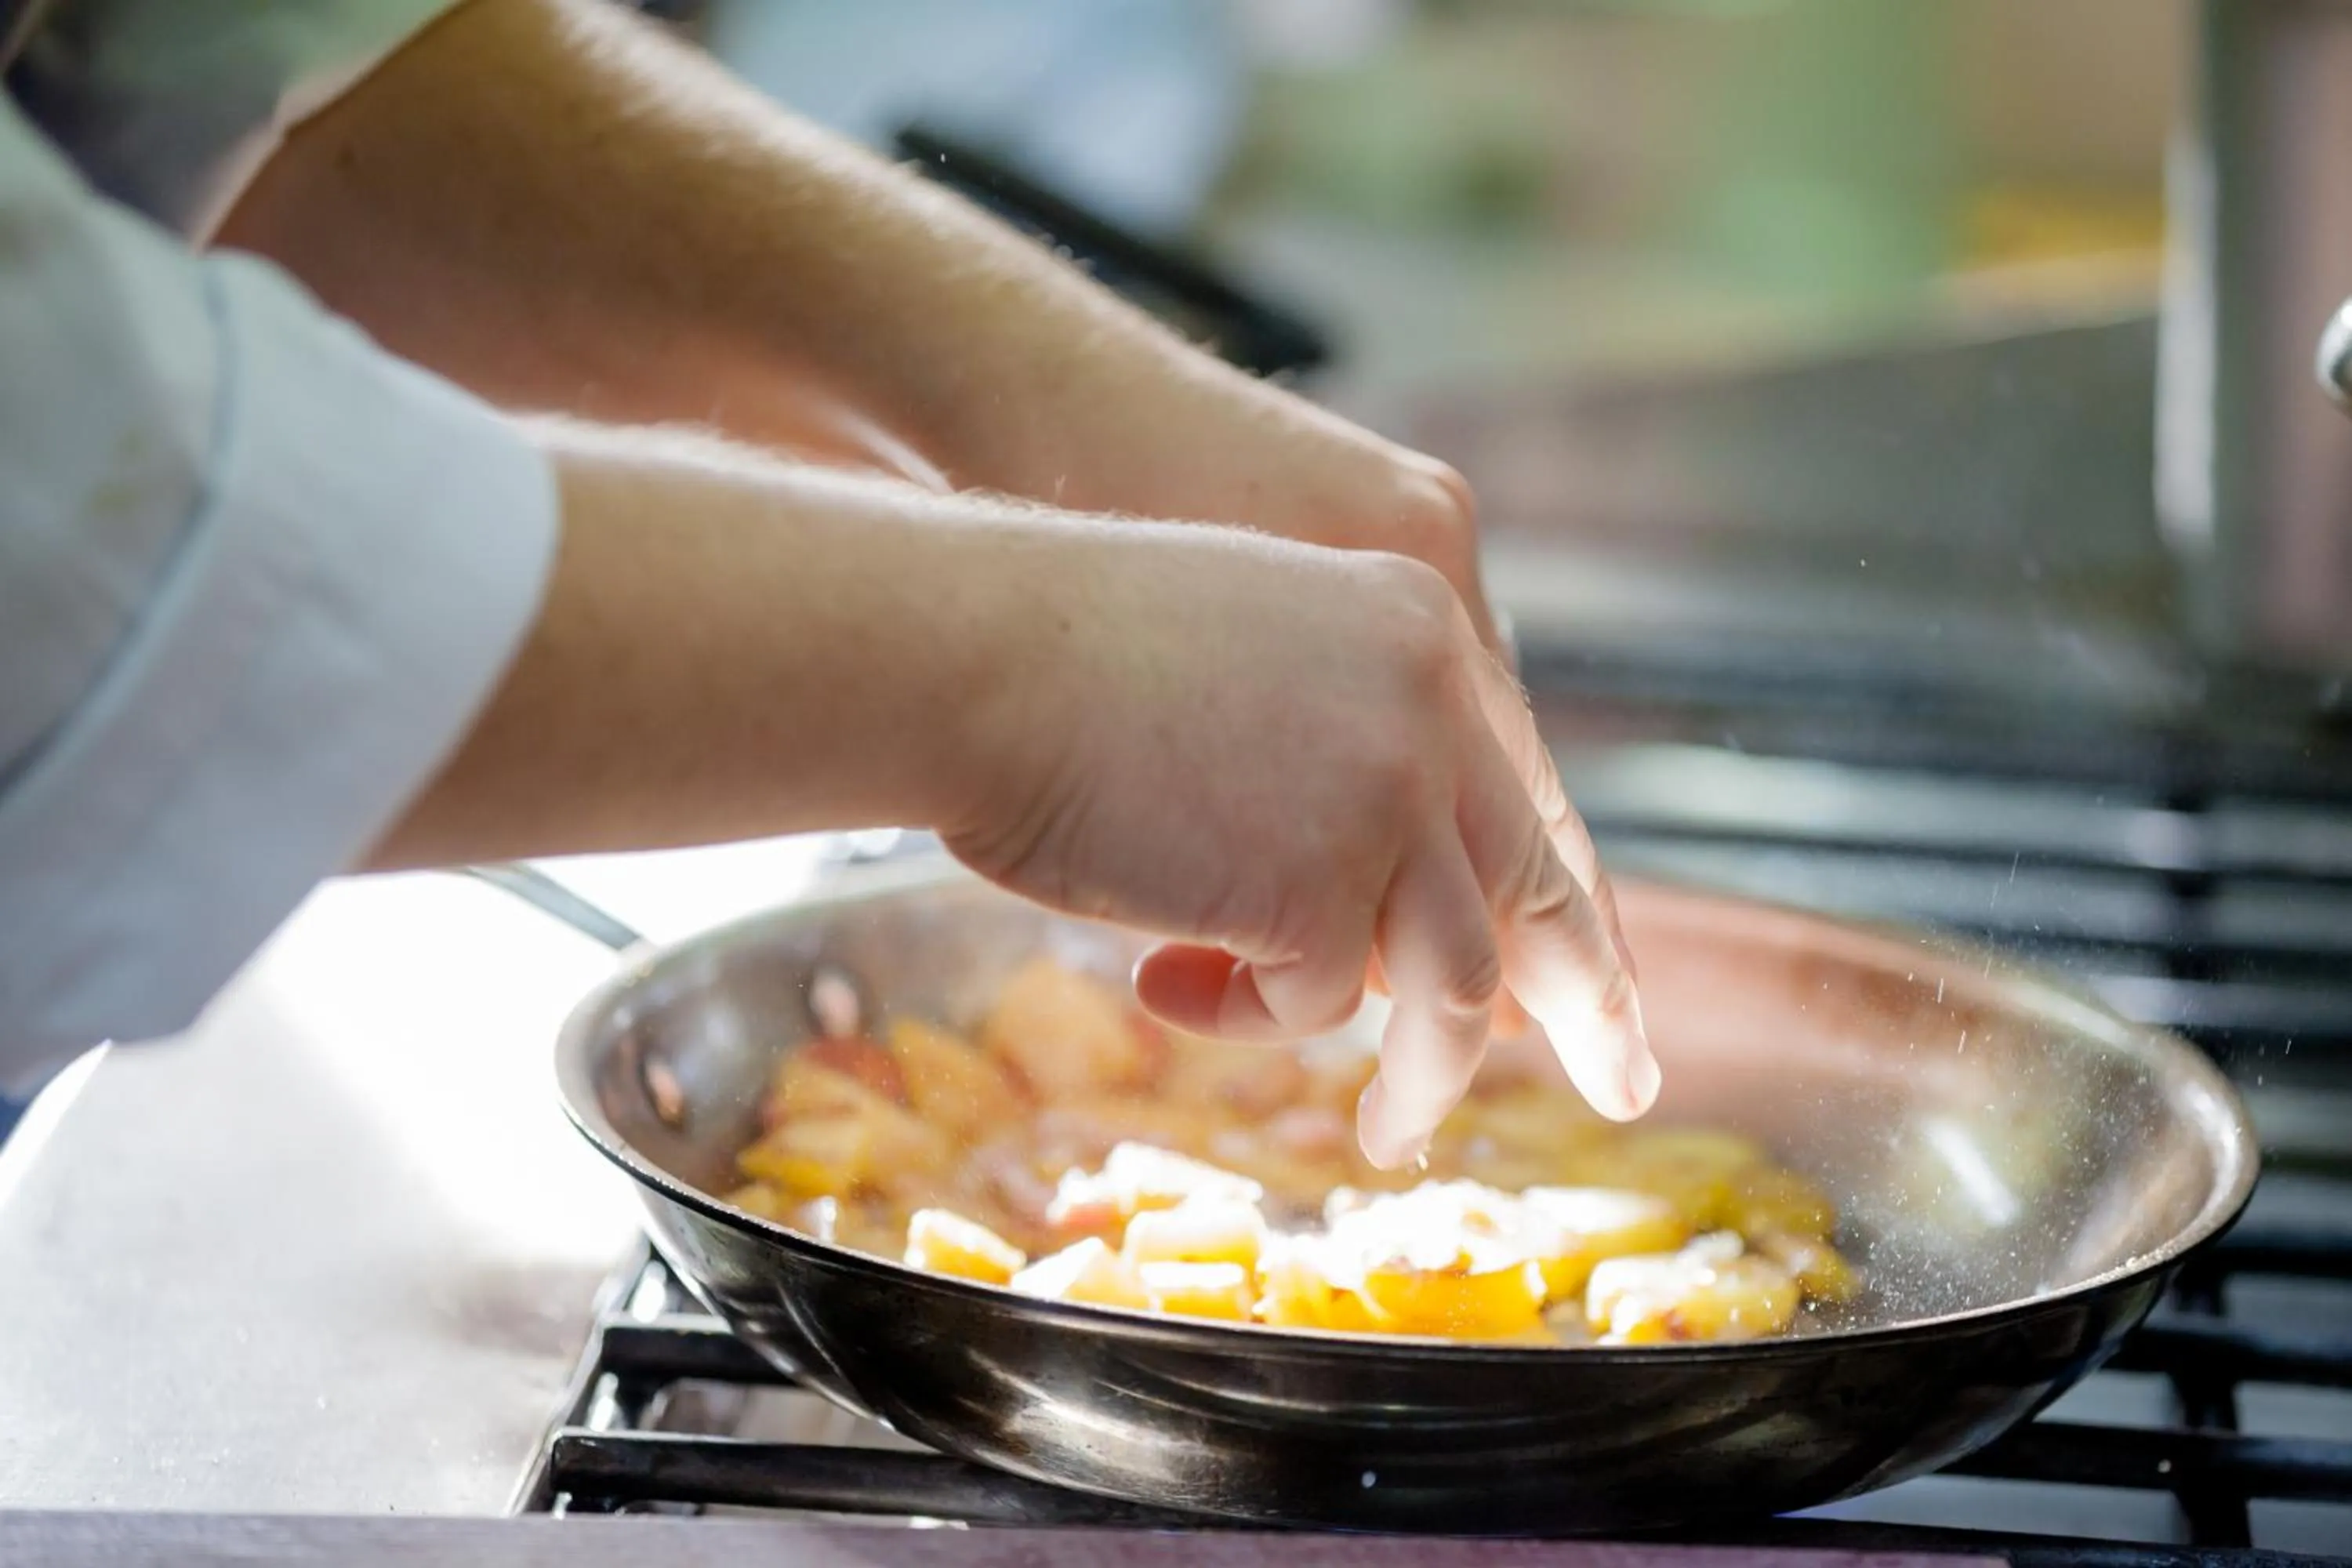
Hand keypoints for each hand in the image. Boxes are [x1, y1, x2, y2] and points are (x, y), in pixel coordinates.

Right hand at [941, 520, 1653, 1166]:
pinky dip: (1250, 1019)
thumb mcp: (1252, 672)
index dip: (1563, 895)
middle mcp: (1431, 703)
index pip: (1529, 791)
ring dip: (1423, 1070)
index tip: (1591, 971)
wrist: (966, 647)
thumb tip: (1378, 910)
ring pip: (1458, 978)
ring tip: (1391, 1128)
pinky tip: (1162, 982)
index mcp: (1419, 630)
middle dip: (1591, 1004)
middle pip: (1544, 888)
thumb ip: (1342, 756)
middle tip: (1625, 1079)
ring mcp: (1386, 790)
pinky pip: (1317, 1003)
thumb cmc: (1055, 660)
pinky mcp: (1321, 879)